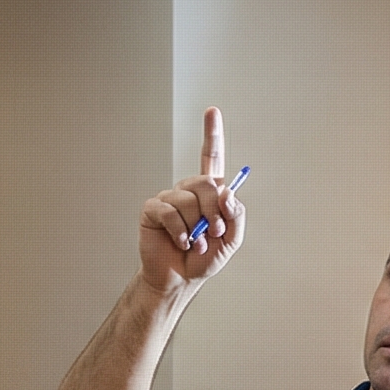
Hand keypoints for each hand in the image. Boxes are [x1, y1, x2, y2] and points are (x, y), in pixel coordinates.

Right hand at [139, 107, 245, 293]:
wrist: (180, 278)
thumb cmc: (204, 258)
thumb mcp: (232, 239)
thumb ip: (236, 215)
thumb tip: (227, 192)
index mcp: (208, 194)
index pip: (211, 158)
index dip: (212, 134)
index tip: (212, 111)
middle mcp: (188, 191)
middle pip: (207, 183)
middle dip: (216, 211)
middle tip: (215, 233)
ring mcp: (170, 198)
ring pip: (189, 201)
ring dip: (198, 228)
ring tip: (195, 243)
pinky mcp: (153, 210)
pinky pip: (170, 212)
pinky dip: (180, 232)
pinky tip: (181, 242)